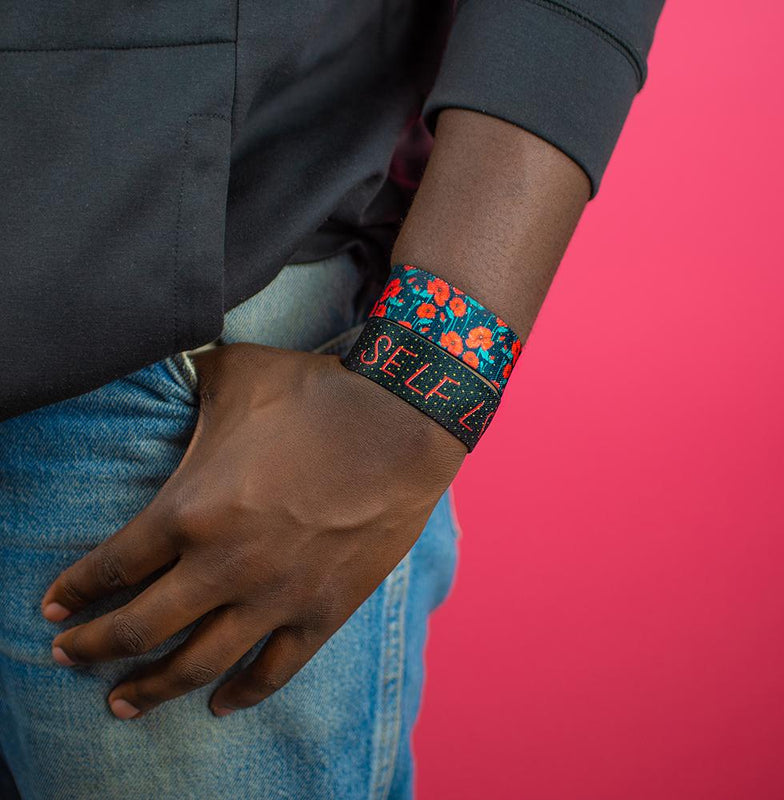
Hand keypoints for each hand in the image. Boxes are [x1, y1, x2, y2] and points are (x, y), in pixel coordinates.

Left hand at [40, 343, 464, 718]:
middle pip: (139, 628)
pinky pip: (274, 671)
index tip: (56, 610)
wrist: (400, 422)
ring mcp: (275, 595)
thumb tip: (165, 351)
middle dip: (93, 648)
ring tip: (121, 704)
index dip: (76, 592)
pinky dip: (242, 693)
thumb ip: (188, 377)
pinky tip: (220, 704)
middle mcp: (224, 565)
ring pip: (197, 665)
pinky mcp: (322, 611)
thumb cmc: (316, 394)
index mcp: (191, 508)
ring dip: (151, 689)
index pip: (112, 566)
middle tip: (68, 659)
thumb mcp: (239, 374)